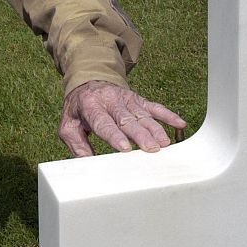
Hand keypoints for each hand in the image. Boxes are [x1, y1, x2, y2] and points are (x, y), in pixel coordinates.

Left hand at [58, 80, 186, 157]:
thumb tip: (87, 163)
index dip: (114, 135)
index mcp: (90, 106)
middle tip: (151, 149)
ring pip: (142, 114)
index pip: (103, 122)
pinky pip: (154, 107)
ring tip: (164, 143)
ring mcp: (126, 99)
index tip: (125, 148)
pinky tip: (179, 124)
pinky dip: (167, 115)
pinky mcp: (137, 99)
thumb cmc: (78, 109)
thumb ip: (76, 145)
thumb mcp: (67, 125)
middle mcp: (110, 101)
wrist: (87, 82)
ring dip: (154, 128)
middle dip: (140, 134)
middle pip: (126, 119)